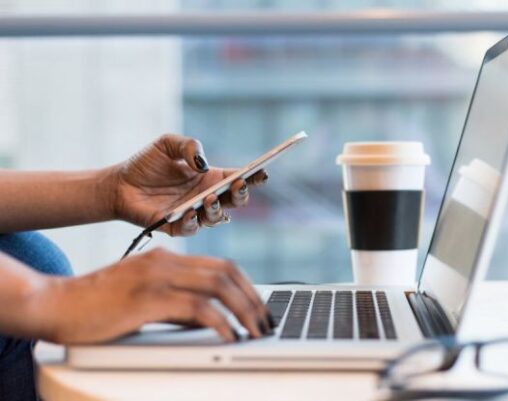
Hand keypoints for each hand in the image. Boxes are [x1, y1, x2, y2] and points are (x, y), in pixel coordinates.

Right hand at [29, 248, 272, 343]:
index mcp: (166, 258)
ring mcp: (156, 277)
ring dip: (244, 310)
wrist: (54, 304)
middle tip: (266, 322)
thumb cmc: (96, 306)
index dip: (247, 286)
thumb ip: (176, 303)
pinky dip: (220, 322)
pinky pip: (196, 308)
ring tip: (255, 332)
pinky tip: (229, 336)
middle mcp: (165, 262)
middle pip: (227, 272)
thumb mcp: (144, 298)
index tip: (260, 308)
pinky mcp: (147, 298)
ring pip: (218, 286)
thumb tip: (210, 320)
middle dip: (253, 299)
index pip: (221, 265)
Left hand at [109, 134, 267, 235]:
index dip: (253, 177)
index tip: (262, 172)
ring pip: (217, 218)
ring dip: (217, 209)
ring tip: (210, 198)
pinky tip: (190, 211)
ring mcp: (193, 214)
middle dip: (241, 194)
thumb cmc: (145, 164)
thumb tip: (203, 164)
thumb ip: (188, 146)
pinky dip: (193, 222)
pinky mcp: (176, 227)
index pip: (239, 178)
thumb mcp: (167, 144)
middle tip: (239, 184)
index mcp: (210, 178)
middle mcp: (206, 197)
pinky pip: (191, 229)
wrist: (118, 184)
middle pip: (235, 201)